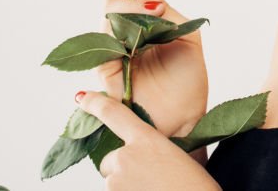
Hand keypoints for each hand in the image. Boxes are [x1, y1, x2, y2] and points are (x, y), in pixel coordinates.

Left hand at [77, 90, 220, 189]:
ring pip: (113, 181)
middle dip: (123, 168)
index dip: (96, 103)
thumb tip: (146, 157)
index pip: (114, 114)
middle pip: (111, 159)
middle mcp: (126, 156)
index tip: (82, 97)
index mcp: (146, 139)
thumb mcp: (178, 157)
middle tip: (149, 178)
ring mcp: (117, 179)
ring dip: (127, 185)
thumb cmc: (195, 186)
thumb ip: (155, 149)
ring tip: (153, 188)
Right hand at [96, 0, 208, 138]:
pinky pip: (106, 42)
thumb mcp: (188, 35)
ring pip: (109, 13)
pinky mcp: (106, 68)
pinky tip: (142, 35)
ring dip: (132, 7)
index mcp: (145, 16)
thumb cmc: (187, 79)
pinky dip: (124, 32)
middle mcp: (125, 28)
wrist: (187, 119)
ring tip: (157, 11)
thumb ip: (167, 9)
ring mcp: (113, 46)